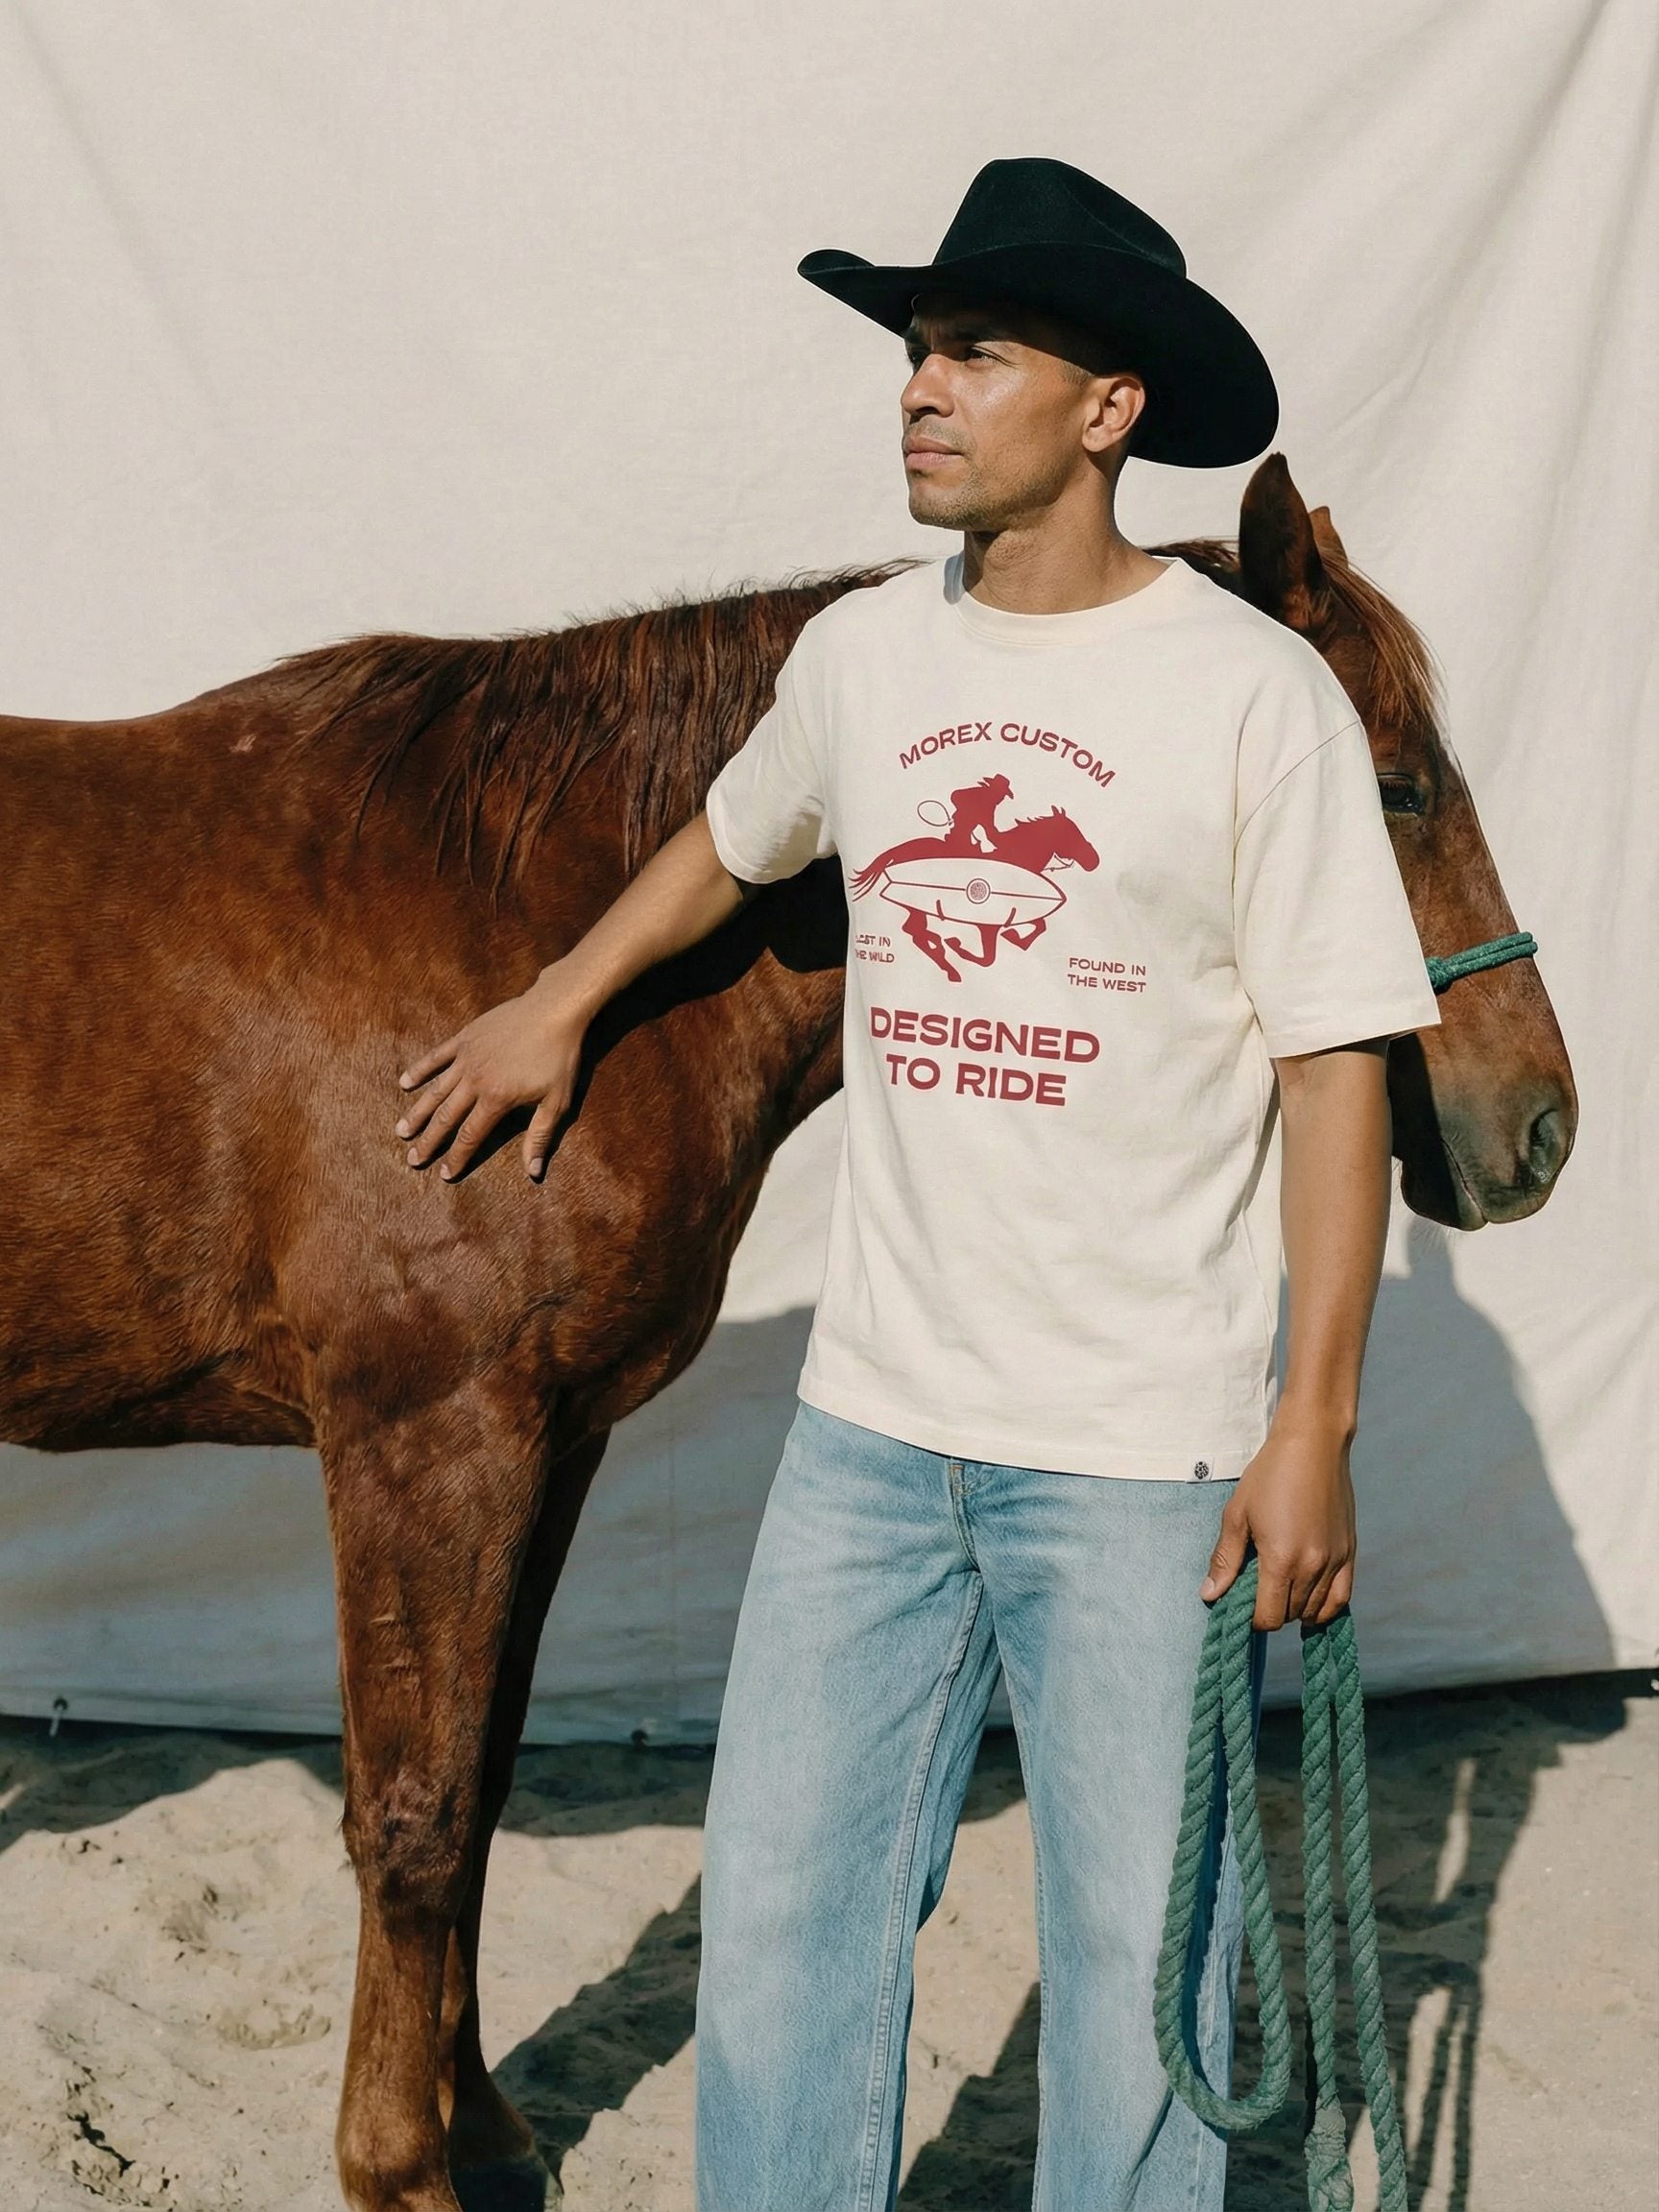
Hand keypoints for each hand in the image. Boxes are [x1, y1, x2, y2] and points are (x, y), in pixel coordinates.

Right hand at [394, 968, 591, 1181]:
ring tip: (401, 1131)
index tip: (444, 1174)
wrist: (554, 1010)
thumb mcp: (556, 1102)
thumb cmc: (559, 1058)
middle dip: (429, 1141)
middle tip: (412, 1160)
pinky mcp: (465, 1038)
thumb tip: (533, 1172)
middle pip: (446, 1118)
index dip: (456, 1157)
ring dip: (417, 1113)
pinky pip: (436, 1056)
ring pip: (436, 1091)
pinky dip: (420, 1070)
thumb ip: (539, 1137)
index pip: (470, 1136)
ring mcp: (467, 1058)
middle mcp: (475, 1081)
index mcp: (497, 1099)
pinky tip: (404, 1083)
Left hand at [1199, 1412, 1356, 1629]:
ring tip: (1281, 1591)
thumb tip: (1210, 1595)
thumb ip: (1225, 1559)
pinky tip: (1309, 1599)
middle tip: (1258, 1592)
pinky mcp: (1350, 1552)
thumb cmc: (1270, 1475)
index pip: (1269, 1616)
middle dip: (1272, 1611)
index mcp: (1281, 1559)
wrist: (1313, 1445)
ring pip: (1316, 1610)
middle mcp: (1312, 1566)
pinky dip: (1325, 1607)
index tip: (1243, 1604)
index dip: (1252, 1618)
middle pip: (1291, 1615)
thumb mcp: (1237, 1514)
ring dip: (1296, 1609)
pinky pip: (1342, 1598)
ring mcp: (1335, 1561)